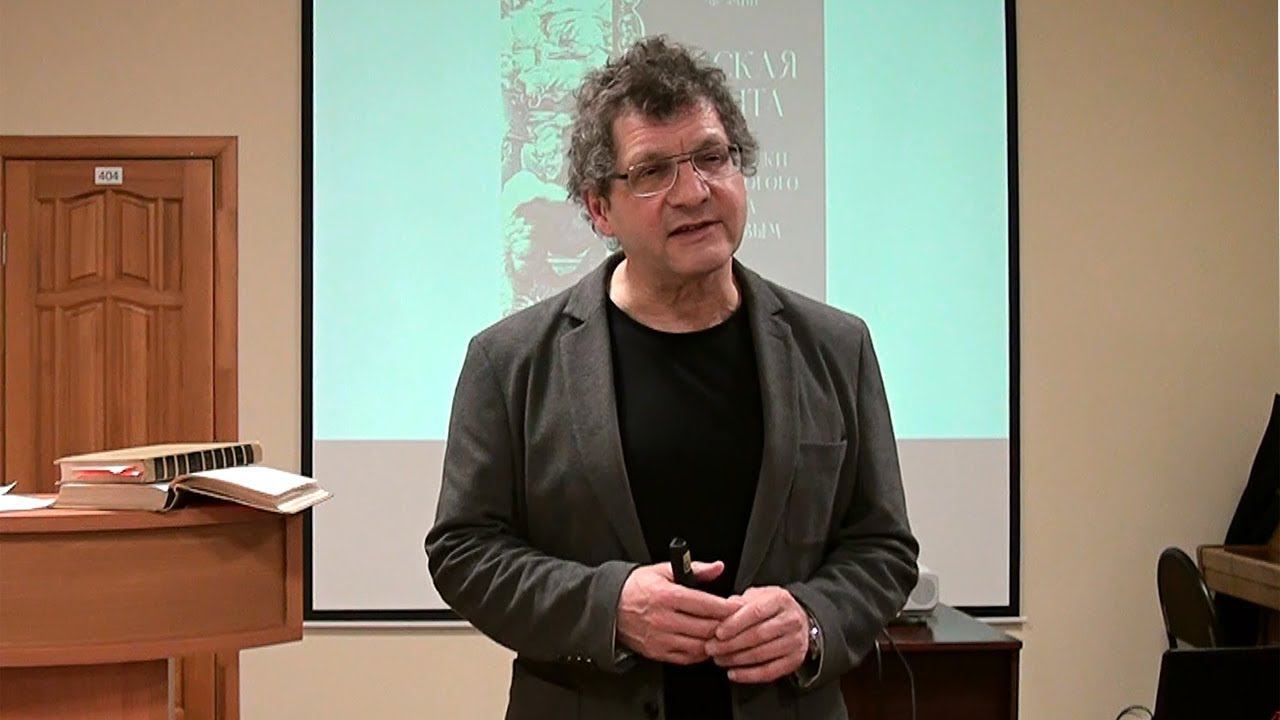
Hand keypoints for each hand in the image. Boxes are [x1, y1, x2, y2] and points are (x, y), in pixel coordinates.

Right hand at [616, 560, 733, 664]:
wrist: (609, 607)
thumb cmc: (637, 587)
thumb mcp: (664, 570)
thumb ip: (695, 569)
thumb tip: (717, 567)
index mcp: (668, 596)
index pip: (707, 604)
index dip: (728, 607)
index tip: (740, 606)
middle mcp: (664, 619)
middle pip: (707, 627)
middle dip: (726, 625)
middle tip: (737, 621)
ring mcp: (661, 638)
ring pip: (700, 645)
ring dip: (715, 641)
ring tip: (723, 633)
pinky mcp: (657, 652)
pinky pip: (687, 658)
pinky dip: (701, 653)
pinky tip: (706, 644)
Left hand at [706, 586, 808, 683]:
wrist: (797, 619)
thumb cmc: (769, 607)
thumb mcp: (756, 596)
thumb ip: (738, 603)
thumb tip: (720, 613)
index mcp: (780, 599)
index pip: (756, 612)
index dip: (735, 624)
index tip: (718, 633)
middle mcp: (792, 620)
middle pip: (759, 635)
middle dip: (731, 644)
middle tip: (712, 648)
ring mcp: (796, 642)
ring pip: (763, 655)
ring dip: (737, 659)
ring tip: (718, 659)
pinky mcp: (795, 660)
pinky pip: (770, 672)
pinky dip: (749, 675)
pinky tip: (733, 673)